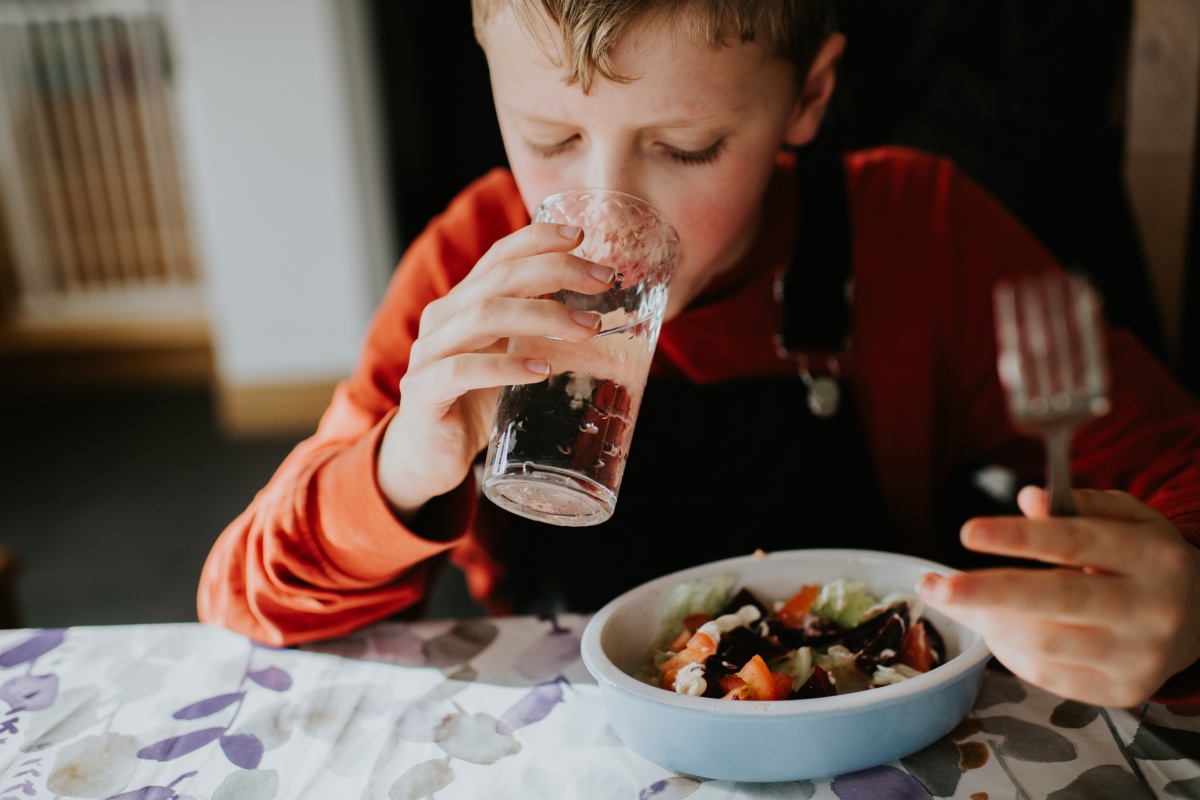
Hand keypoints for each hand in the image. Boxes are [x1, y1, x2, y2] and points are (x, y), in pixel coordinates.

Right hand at [376, 223, 615, 521]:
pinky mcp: (424, 392)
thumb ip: (548, 341)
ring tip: (588, 326)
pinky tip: (540, 371)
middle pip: (499, 278)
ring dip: (542, 315)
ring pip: (483, 316)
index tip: (582, 236)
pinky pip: (462, 370)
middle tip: (603, 281)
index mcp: (463, 304)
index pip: (499, 256)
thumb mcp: (515, 363)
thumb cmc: (476, 405)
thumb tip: (610, 327)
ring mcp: (429, 354)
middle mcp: (443, 320)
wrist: (426, 457)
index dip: (538, 239)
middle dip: (556, 271)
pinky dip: (505, 367)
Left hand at [918, 485, 1199, 706]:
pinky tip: (990, 625)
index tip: (967, 532)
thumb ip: (1077, 505)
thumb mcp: (1126, 517)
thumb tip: (1027, 499)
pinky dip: (1008, 649)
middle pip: (1056, 602)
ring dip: (984, 621)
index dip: (1018, 538)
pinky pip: (1048, 674)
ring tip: (949, 599)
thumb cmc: (1144, 557)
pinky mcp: (1122, 691)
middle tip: (932, 584)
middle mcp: (1152, 610)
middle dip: (985, 594)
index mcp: (1152, 557)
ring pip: (1044, 643)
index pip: (1076, 543)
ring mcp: (1139, 657)